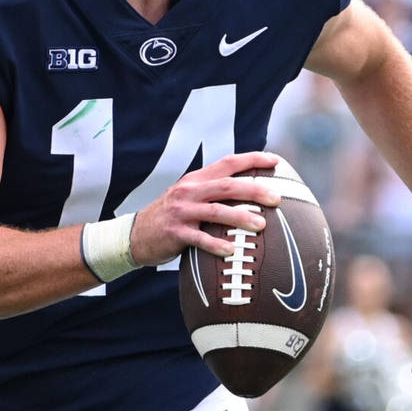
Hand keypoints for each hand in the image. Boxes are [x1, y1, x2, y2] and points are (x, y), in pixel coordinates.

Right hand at [128, 151, 282, 265]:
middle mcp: (189, 191)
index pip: (227, 163)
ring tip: (261, 225)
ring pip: (216, 211)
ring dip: (240, 217)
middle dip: (254, 190)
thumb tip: (251, 191)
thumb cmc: (172, 217)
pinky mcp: (175, 233)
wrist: (135, 234)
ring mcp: (182, 212)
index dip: (252, 160)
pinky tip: (231, 251)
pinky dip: (216, 244)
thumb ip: (213, 191)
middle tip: (276, 198)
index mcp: (195, 179)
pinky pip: (199, 238)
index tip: (275, 161)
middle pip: (227, 186)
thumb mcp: (188, 196)